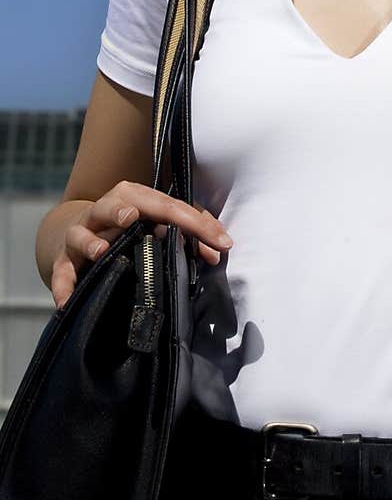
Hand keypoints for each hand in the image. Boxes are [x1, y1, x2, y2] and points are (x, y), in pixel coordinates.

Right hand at [51, 182, 233, 310]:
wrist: (82, 235)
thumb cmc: (131, 227)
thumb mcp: (158, 223)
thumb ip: (190, 234)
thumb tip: (217, 252)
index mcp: (134, 197)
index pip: (168, 206)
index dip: (196, 224)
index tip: (222, 242)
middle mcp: (105, 210)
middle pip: (116, 205)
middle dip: (124, 210)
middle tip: (132, 216)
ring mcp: (82, 234)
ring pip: (82, 233)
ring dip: (90, 241)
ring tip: (101, 250)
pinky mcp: (64, 260)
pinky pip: (61, 273)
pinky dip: (62, 287)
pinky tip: (66, 302)